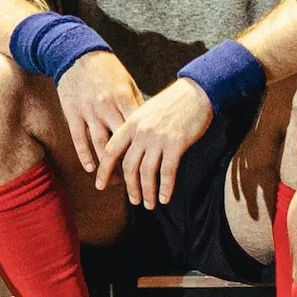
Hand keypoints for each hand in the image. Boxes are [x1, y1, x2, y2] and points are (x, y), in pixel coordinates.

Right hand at [54, 48, 138, 183]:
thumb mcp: (127, 83)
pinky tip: (92, 168)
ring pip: (99, 145)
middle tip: (138, 182)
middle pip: (121, 143)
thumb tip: (150, 127)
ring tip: (117, 182)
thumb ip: (136, 105)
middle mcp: (106, 108)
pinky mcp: (72, 114)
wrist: (76, 54)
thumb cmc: (107, 69)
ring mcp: (88, 112)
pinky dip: (85, 155)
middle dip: (129, 164)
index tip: (154, 164)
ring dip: (108, 167)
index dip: (145, 149)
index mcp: (123, 98)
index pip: (138, 131)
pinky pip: (79, 139)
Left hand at [107, 73, 221, 208]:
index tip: (100, 185)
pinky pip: (167, 172)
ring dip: (147, 192)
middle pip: (129, 167)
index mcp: (130, 123)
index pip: (111, 151)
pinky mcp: (176, 144)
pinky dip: (165, 188)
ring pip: (147, 173)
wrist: (196, 92)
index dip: (104, 170)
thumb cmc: (172, 103)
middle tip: (134, 200)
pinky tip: (166, 198)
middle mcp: (141, 133)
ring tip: (150, 204)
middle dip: (130, 188)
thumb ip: (135, 130)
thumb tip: (129, 153)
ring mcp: (158, 139)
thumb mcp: (146, 112)